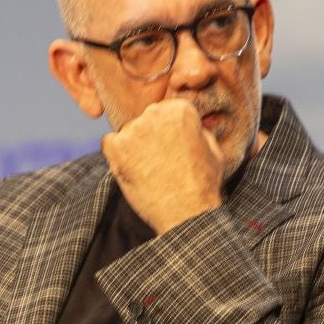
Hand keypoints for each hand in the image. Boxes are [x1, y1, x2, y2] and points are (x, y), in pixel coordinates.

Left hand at [102, 99, 227, 233]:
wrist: (185, 213)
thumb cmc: (202, 185)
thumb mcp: (213, 150)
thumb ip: (199, 130)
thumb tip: (192, 126)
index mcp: (180, 109)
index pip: (166, 111)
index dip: (169, 132)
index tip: (172, 148)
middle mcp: (155, 113)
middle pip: (146, 119)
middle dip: (150, 136)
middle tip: (159, 161)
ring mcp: (133, 130)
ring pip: (128, 132)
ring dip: (134, 147)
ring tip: (148, 170)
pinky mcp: (116, 148)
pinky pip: (110, 143)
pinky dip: (117, 155)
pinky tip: (132, 170)